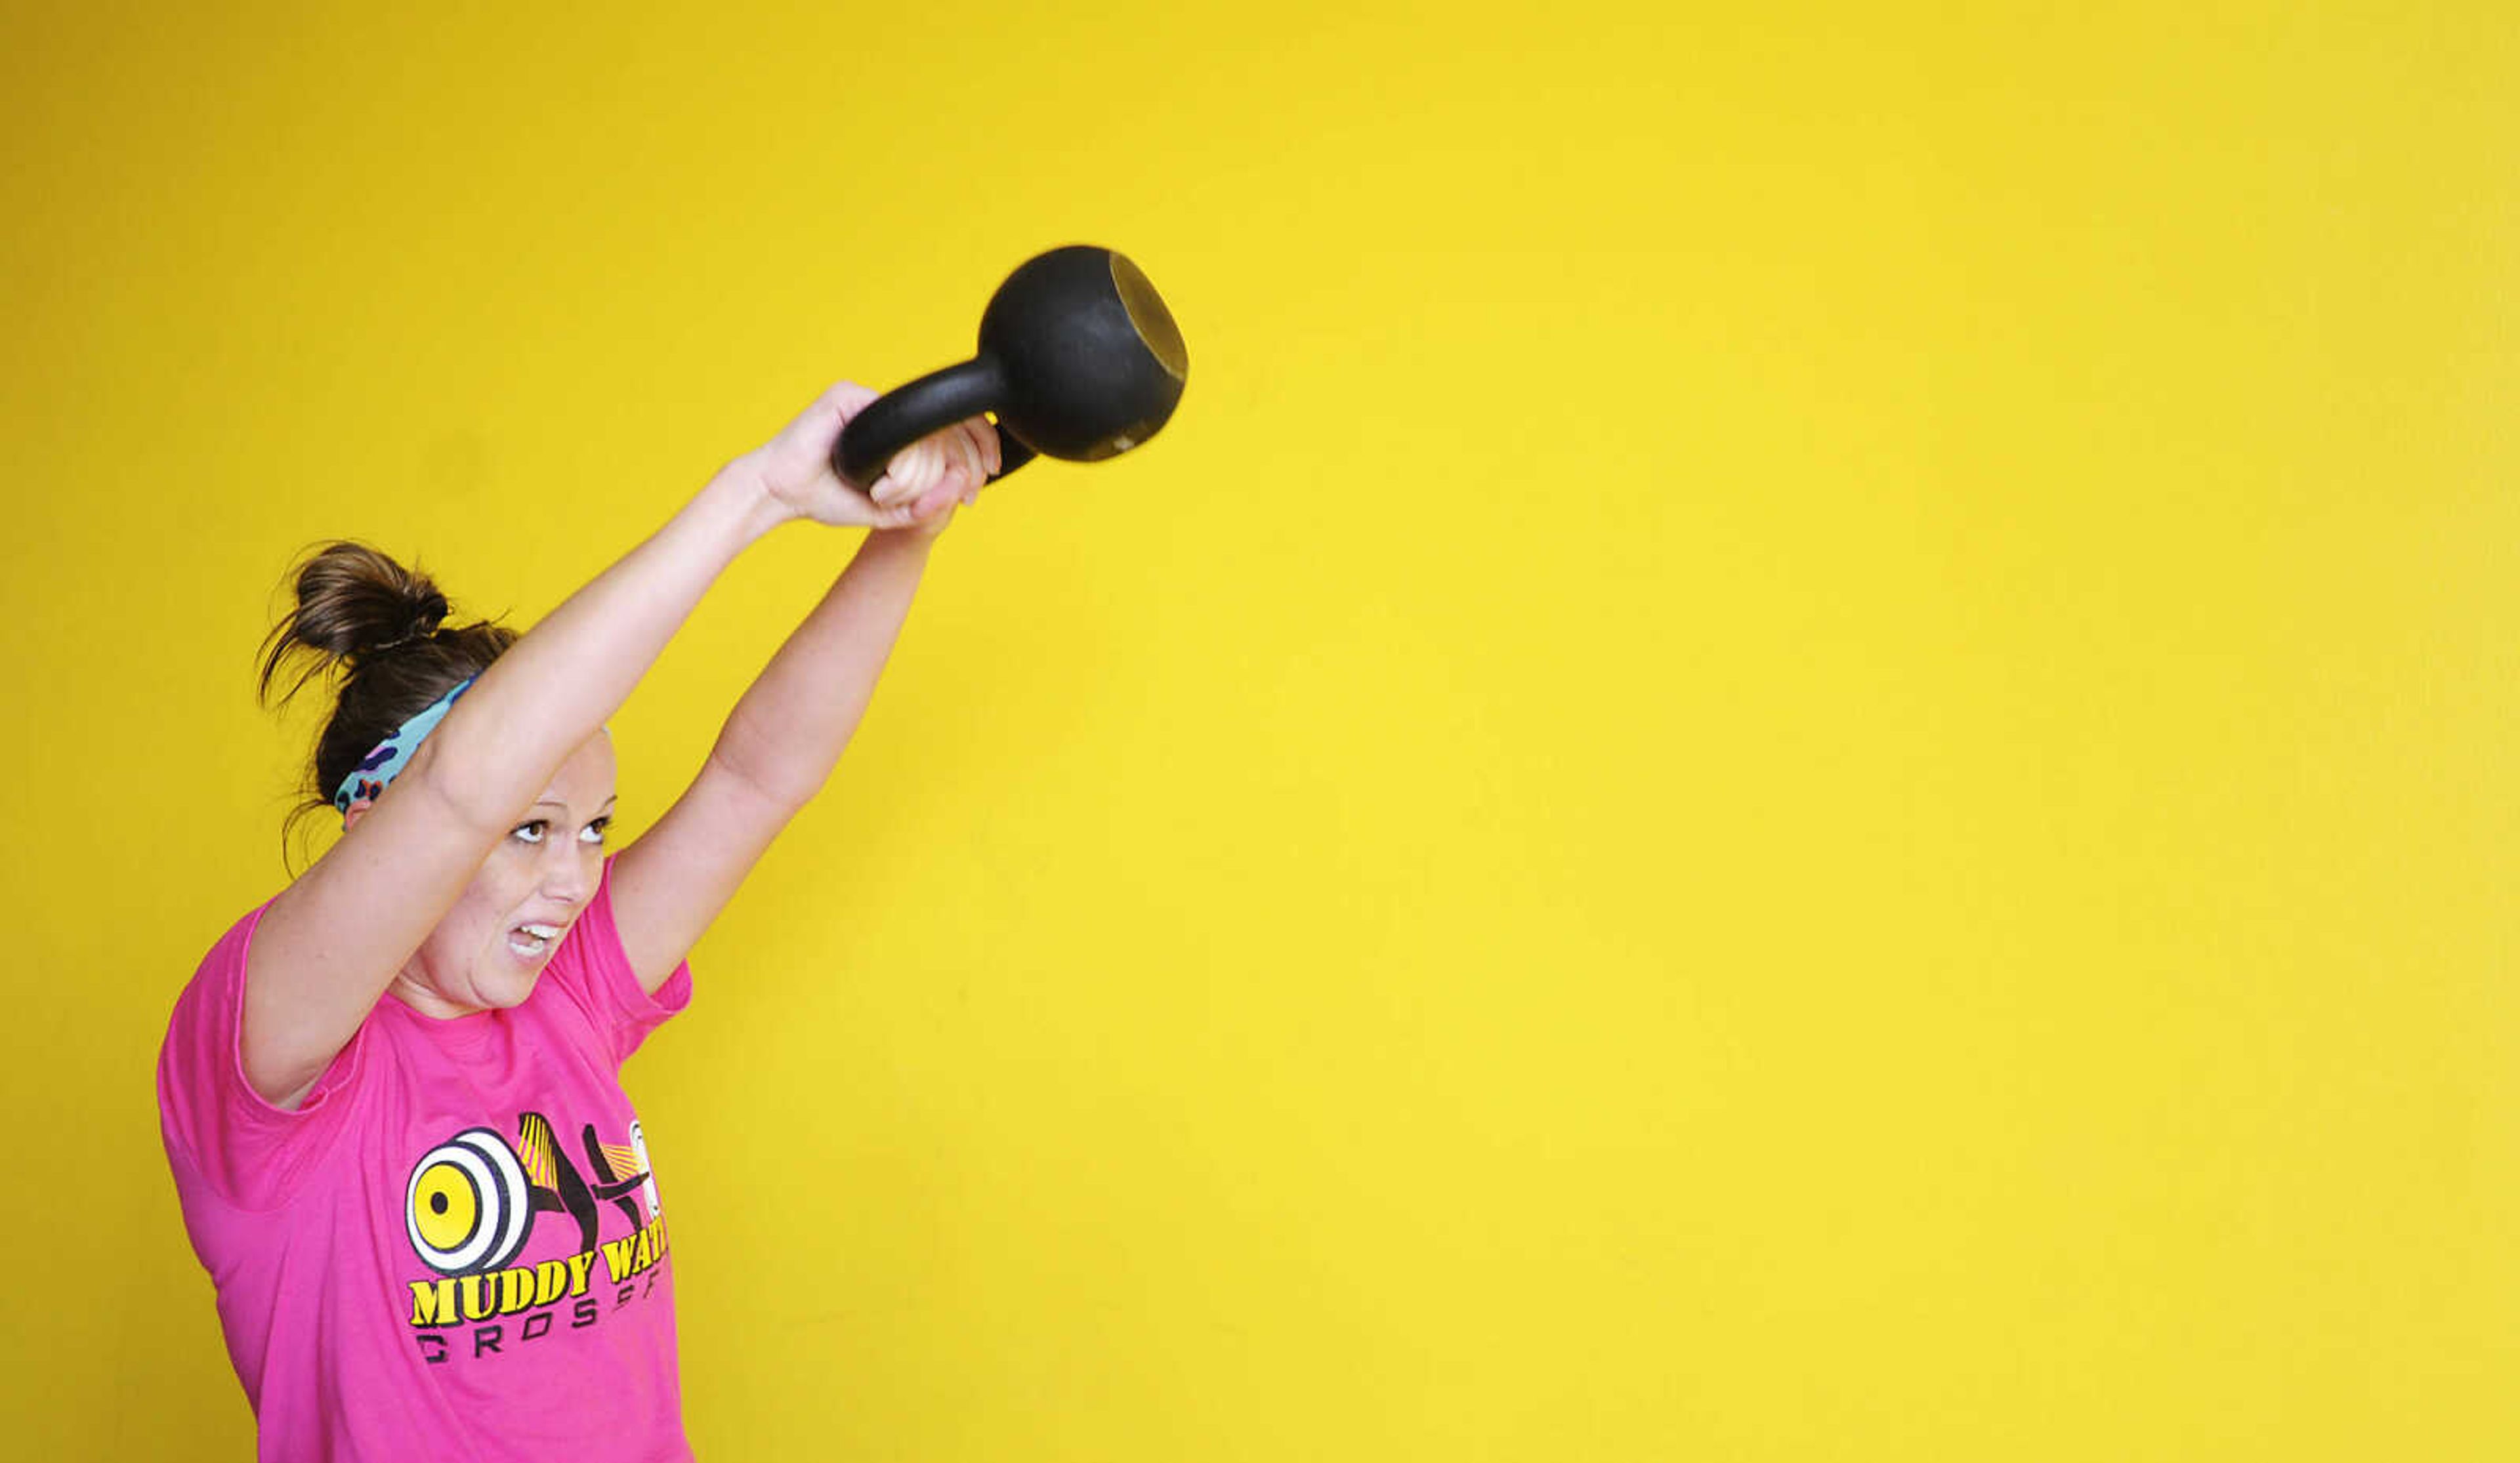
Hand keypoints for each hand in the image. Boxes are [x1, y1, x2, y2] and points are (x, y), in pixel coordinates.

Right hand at [733, 380, 1000, 535]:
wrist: (781, 493)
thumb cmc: (827, 497)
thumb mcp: (889, 509)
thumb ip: (927, 503)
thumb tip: (962, 487)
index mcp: (901, 427)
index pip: (958, 423)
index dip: (981, 446)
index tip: (983, 479)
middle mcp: (890, 408)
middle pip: (948, 436)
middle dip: (942, 478)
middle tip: (908, 502)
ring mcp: (871, 399)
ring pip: (925, 439)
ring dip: (910, 482)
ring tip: (879, 493)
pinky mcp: (849, 396)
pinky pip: (897, 434)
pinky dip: (893, 469)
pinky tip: (868, 481)